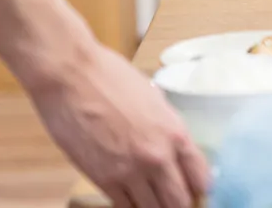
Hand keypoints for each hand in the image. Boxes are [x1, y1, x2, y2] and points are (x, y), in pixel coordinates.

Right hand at [28, 41, 208, 207]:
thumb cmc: (111, 78)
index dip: (201, 187)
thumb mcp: (153, 99)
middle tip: (174, 199)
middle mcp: (158, 156)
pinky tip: (131, 201)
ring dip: (154, 207)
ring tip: (153, 201)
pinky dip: (129, 207)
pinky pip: (123, 206)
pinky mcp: (101, 179)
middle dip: (179, 203)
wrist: (70, 77)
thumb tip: (170, 145)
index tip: (197, 190)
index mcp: (176, 132)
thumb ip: (165, 126)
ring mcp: (129, 171)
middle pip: (179, 201)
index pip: (201, 176)